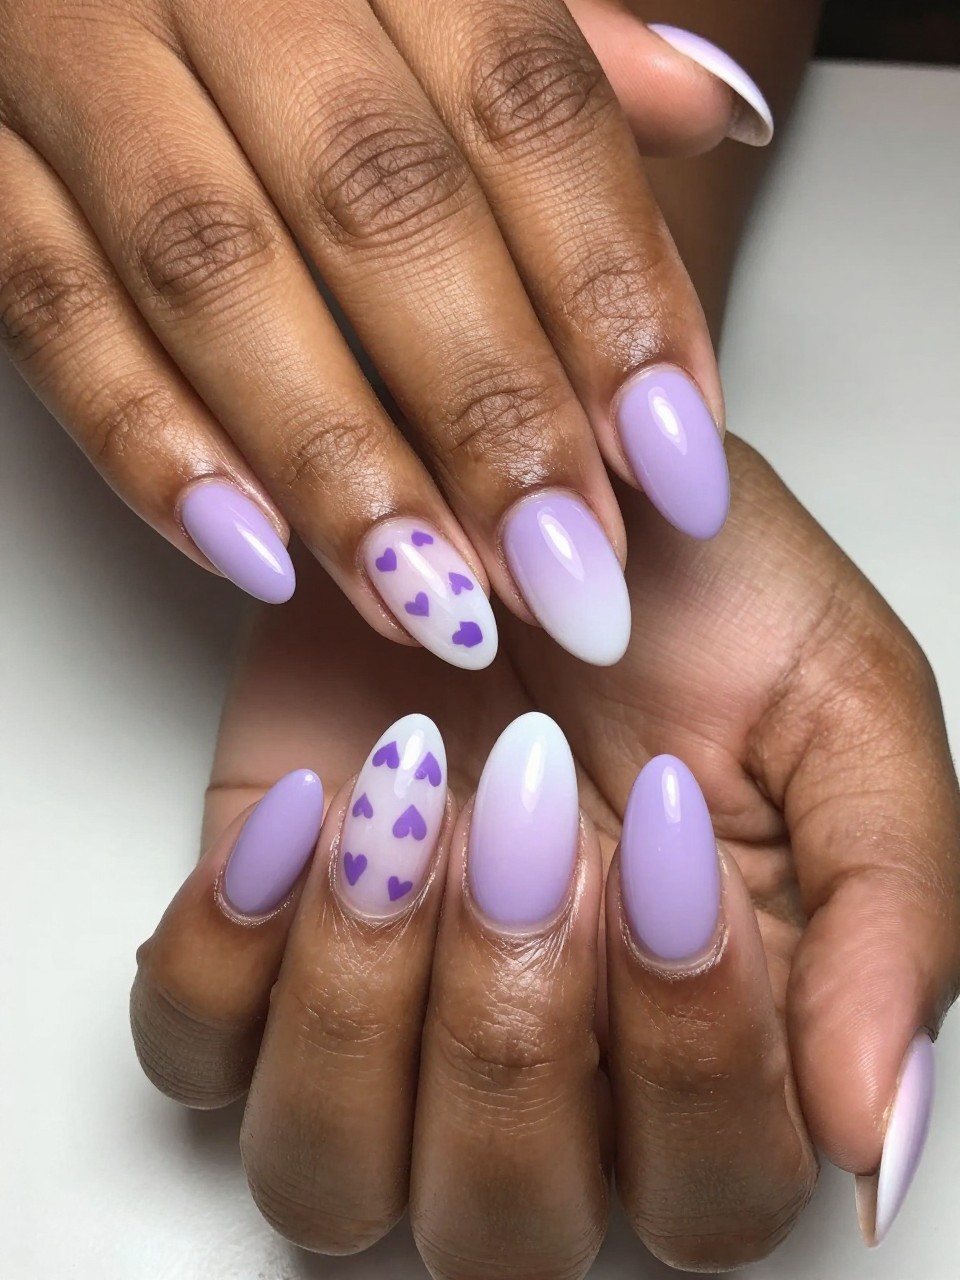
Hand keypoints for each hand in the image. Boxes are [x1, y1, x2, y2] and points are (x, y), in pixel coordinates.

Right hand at [0, 0, 771, 666]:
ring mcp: (69, 56)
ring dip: (336, 463)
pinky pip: (47, 308)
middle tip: (568, 571)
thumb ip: (552, 40)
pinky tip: (260, 556)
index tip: (674, 458)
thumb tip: (710, 108)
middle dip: (487, 410)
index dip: (612, 291)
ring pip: (212, 271)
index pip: (527, 103)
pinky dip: (149, 442)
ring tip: (437, 604)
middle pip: (382, 203)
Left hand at [131, 438, 959, 1271]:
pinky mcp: (259, 937)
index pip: (711, 1191)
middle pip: (508, 1227)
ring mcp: (385, 1011)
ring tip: (402, 817)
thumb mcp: (842, 707)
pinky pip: (193, 1051)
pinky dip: (229, 952)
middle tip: (525, 823)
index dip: (689, 1051)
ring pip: (328, 1175)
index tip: (662, 842)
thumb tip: (869, 1138)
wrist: (531, 484)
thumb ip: (889, 917)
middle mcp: (547, 1062)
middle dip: (513, 1032)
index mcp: (714, 1038)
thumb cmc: (691, 593)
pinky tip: (304, 812)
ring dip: (364, 1007)